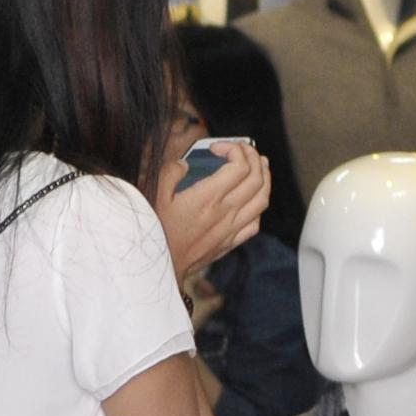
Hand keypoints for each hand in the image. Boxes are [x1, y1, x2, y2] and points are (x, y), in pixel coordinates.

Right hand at [157, 138, 272, 278]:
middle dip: (252, 156)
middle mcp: (225, 212)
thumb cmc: (152, 233)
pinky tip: (252, 199)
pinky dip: (258, 205)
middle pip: (256, 177)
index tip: (218, 147)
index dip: (234, 149)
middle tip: (242, 149)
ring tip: (259, 166)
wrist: (156, 268)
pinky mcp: (229, 243)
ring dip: (265, 178)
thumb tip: (184, 164)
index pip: (239, 165)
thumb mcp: (151, 196)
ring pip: (262, 198)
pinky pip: (255, 222)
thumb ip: (170, 173)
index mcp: (208, 197)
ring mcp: (230, 229)